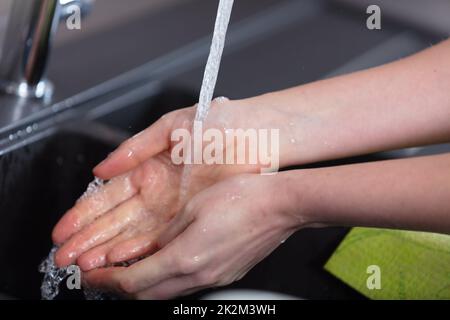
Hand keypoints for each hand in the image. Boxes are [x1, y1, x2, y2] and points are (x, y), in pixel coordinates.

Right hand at [52, 98, 274, 269]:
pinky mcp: (192, 218)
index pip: (106, 197)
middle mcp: (156, 194)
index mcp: (147, 169)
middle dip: (88, 240)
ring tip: (85, 265)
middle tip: (65, 257)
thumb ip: (136, 146)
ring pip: (132, 234)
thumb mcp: (172, 127)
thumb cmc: (220, 123)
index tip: (63, 231)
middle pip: (114, 221)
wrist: (259, 134)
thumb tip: (102, 167)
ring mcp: (173, 209)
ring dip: (107, 250)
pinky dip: (138, 251)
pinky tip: (119, 261)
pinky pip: (160, 239)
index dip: (83, 215)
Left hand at [82, 173, 305, 298]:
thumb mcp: (194, 207)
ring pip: (165, 293)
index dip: (106, 279)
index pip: (133, 281)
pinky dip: (164, 280)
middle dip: (118, 287)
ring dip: (141, 285)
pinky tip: (161, 265)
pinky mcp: (224, 274)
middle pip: (146, 295)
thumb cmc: (244, 199)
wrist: (282, 206)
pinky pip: (184, 285)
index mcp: (186, 258)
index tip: (90, 273)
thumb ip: (167, 232)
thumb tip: (151, 245)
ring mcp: (214, 278)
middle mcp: (199, 276)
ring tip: (126, 271)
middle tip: (101, 275)